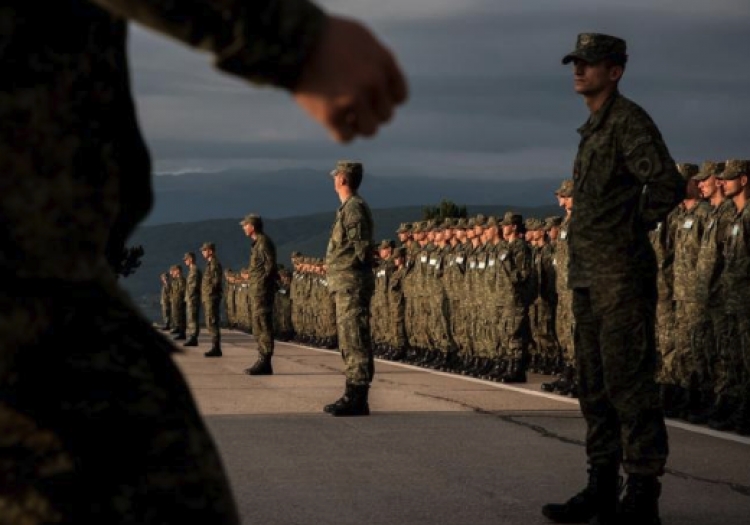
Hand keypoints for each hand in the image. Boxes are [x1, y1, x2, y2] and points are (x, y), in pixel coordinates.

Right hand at [292, 15, 407, 142]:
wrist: (294, 39)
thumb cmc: (327, 36)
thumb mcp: (362, 39)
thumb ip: (379, 62)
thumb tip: (387, 85)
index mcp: (384, 62)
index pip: (399, 97)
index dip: (384, 99)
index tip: (370, 97)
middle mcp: (372, 81)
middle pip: (385, 116)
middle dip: (370, 112)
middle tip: (352, 104)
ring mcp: (352, 99)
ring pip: (369, 130)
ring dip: (357, 125)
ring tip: (343, 113)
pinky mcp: (331, 114)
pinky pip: (346, 138)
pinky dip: (340, 132)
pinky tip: (330, 120)